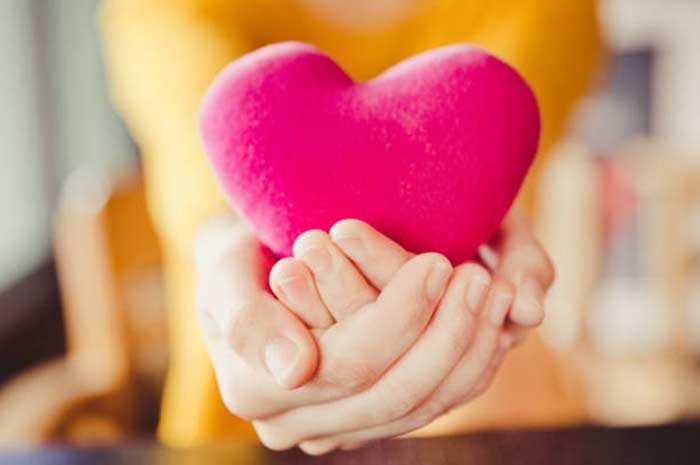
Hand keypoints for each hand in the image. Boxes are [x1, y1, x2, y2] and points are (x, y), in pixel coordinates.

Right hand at [194, 208, 552, 453]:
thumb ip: (246, 319)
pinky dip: (468, 367)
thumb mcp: (223, 274)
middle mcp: (298, 425)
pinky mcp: (370, 417)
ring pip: (420, 407)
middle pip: (392, 394)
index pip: (347, 364)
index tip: (438, 263)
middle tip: (480, 277)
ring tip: (495, 292)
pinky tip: (493, 325)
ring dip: (468, 351)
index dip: (399, 317)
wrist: (253, 276)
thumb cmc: (238, 262)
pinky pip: (430, 406)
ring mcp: (338, 427)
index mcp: (256, 392)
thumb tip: (295, 370)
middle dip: (445, 334)